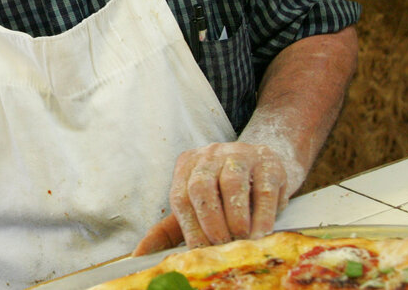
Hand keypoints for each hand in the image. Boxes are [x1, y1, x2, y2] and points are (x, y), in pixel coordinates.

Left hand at [133, 142, 289, 254]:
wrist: (264, 167)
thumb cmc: (224, 193)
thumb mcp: (195, 207)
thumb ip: (167, 230)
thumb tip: (139, 254)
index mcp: (187, 165)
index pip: (180, 195)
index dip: (188, 225)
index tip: (199, 250)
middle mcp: (210, 155)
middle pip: (201, 186)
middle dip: (209, 220)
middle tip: (220, 243)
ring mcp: (239, 154)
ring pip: (232, 183)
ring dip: (235, 217)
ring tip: (241, 238)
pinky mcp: (268, 161)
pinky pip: (263, 188)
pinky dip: (262, 214)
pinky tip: (261, 232)